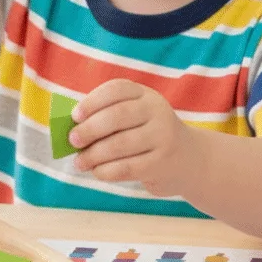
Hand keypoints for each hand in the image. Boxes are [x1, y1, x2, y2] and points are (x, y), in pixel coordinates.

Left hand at [69, 80, 192, 194]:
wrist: (189, 159)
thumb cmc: (147, 135)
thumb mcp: (135, 117)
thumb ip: (106, 117)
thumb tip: (72, 129)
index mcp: (145, 95)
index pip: (116, 89)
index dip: (93, 101)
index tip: (75, 116)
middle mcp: (156, 111)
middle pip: (117, 116)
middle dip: (90, 129)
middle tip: (72, 141)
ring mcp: (162, 137)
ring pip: (120, 144)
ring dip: (94, 155)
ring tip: (79, 163)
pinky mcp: (162, 163)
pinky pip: (127, 168)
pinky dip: (106, 171)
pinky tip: (96, 172)